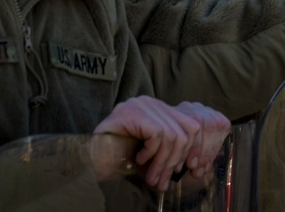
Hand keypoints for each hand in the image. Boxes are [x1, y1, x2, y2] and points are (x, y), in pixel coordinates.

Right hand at [94, 96, 229, 190]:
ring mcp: (140, 104)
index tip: (193, 167)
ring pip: (172, 135)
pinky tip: (139, 160)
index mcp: (158, 109)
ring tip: (152, 178)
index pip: (191, 124)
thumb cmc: (118, 157)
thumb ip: (170, 151)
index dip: (195, 147)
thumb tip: (195, 163)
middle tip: (164, 182)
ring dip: (163, 163)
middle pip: (184, 131)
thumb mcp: (151, 154)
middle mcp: (150, 102)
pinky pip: (157, 135)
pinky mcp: (132, 112)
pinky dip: (151, 153)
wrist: (88, 159)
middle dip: (176, 161)